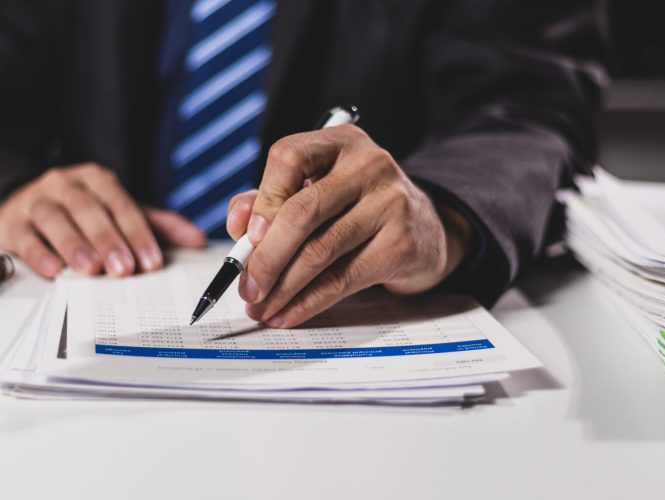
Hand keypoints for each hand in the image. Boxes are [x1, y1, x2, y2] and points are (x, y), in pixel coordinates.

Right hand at [0, 163, 205, 278]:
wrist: (22, 203)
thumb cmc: (79, 212)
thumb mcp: (118, 212)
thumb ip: (156, 225)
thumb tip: (197, 240)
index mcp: (96, 180)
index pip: (121, 203)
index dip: (137, 232)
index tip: (151, 261)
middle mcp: (64, 184)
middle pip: (88, 210)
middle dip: (108, 240)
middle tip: (124, 269)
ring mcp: (34, 201)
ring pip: (55, 219)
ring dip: (74, 245)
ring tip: (91, 270)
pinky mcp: (10, 221)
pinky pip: (24, 235)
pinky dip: (39, 253)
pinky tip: (53, 270)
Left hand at [226, 125, 473, 327]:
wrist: (426, 229)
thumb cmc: (358, 208)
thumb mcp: (317, 191)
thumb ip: (271, 200)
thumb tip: (237, 224)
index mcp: (341, 141)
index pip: (289, 157)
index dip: (262, 199)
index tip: (244, 237)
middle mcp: (369, 164)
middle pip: (303, 211)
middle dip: (266, 257)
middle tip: (246, 288)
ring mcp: (391, 202)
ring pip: (321, 251)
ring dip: (282, 288)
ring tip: (261, 307)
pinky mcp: (402, 244)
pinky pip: (343, 280)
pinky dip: (308, 302)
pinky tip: (289, 314)